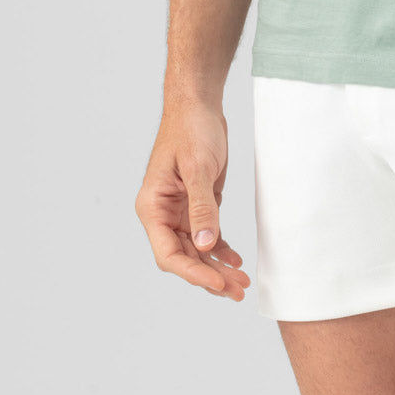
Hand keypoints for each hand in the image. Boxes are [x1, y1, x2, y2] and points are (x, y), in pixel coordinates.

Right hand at [135, 101, 250, 301]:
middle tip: (237, 291)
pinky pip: (207, 235)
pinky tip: (236, 260)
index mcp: (152, 208)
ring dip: (217, 267)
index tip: (219, 283)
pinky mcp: (197, 204)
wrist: (198, 104)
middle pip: (184, 258)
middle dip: (210, 277)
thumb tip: (206, 246)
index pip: (169, 254)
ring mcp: (179, 211)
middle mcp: (162, 214)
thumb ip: (202, 207)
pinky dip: (220, 249)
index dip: (194, 273)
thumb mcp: (198, 167)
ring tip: (242, 283)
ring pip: (197, 250)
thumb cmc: (191, 129)